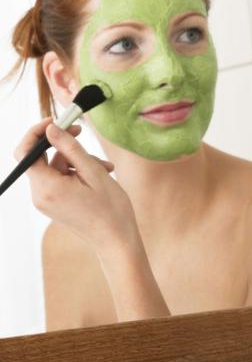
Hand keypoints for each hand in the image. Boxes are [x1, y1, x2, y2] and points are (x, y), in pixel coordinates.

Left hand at [15, 117, 138, 253]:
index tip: (55, 121)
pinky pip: (60, 180)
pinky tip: (100, 174)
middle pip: (42, 159)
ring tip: (105, 166)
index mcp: (47, 188)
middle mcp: (40, 195)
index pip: (25, 152)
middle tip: (81, 131)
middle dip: (64, 146)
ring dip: (78, 161)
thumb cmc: (110, 209)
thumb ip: (70, 148)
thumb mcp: (94, 172)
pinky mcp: (55, 203)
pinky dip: (77, 173)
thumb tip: (52, 129)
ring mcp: (46, 201)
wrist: (116, 240)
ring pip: (55, 168)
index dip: (36, 133)